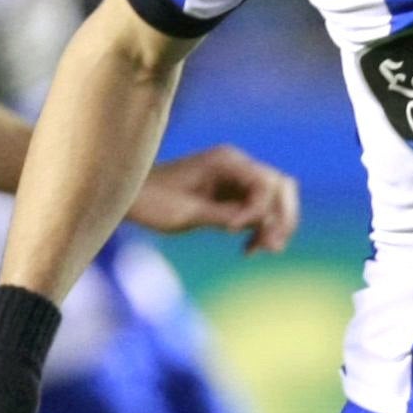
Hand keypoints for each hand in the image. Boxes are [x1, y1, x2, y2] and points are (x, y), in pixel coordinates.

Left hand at [130, 143, 299, 252]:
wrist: (131, 198)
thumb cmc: (152, 202)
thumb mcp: (187, 213)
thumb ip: (224, 215)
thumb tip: (259, 222)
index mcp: (226, 161)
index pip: (266, 183)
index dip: (259, 211)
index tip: (234, 232)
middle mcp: (236, 165)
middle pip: (281, 188)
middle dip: (280, 217)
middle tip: (271, 247)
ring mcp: (235, 179)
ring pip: (274, 201)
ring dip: (273, 226)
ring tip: (260, 250)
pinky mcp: (230, 195)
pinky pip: (259, 211)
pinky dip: (259, 229)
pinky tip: (248, 250)